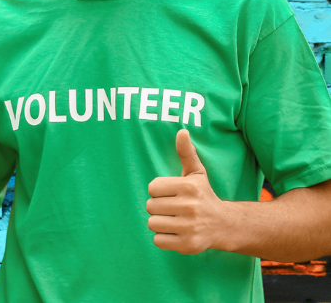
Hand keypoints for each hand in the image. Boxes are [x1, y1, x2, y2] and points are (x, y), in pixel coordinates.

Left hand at [146, 129, 225, 253]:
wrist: (226, 225)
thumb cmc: (204, 195)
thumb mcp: (196, 173)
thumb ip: (186, 153)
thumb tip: (182, 131)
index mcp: (188, 187)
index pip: (151, 188)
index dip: (158, 191)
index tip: (170, 194)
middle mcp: (190, 206)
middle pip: (150, 206)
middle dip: (158, 207)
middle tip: (173, 208)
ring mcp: (189, 227)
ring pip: (152, 223)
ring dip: (160, 223)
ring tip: (174, 220)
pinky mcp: (188, 245)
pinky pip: (158, 241)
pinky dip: (163, 238)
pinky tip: (176, 233)